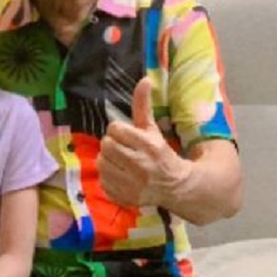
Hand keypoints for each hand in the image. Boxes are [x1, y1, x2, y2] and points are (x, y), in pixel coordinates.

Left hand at [97, 77, 191, 208]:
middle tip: (123, 149)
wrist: (175, 186)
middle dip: (112, 144)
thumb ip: (143, 105)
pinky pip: (102, 180)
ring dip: (108, 160)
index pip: (115, 128)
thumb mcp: (152, 129)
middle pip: (106, 144)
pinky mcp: (124, 197)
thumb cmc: (160, 153)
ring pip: (101, 162)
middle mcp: (139, 165)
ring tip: (120, 162)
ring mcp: (131, 183)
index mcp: (148, 145)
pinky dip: (108, 177)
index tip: (127, 136)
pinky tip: (121, 176)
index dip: (119, 131)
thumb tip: (144, 80)